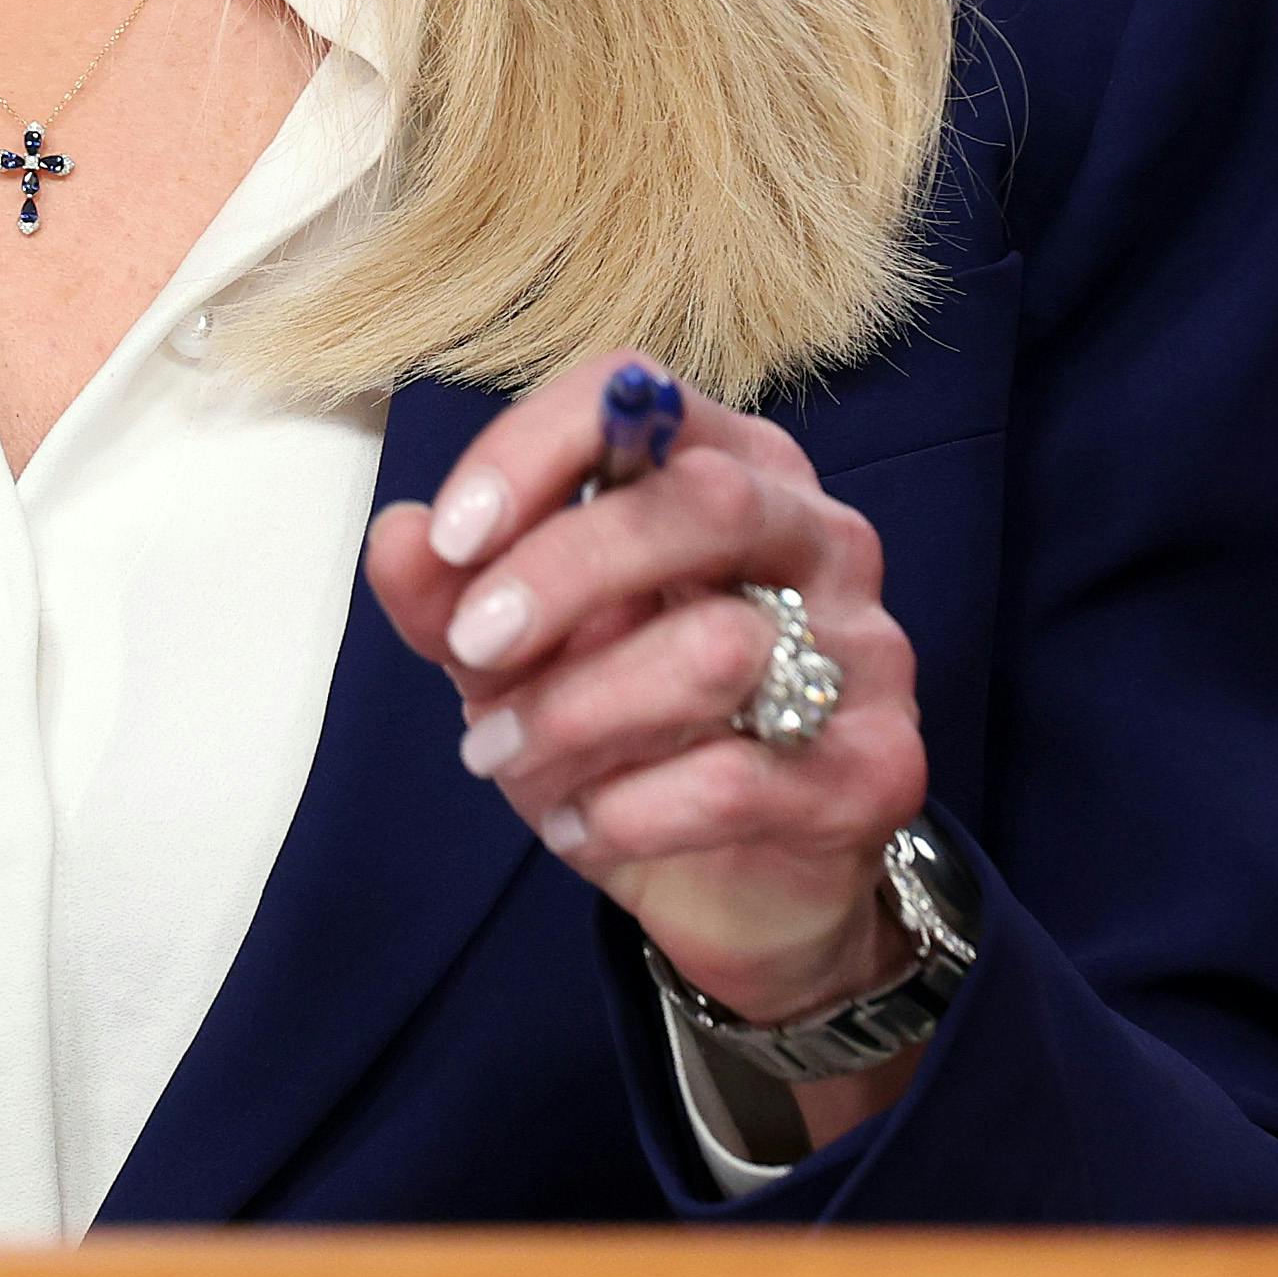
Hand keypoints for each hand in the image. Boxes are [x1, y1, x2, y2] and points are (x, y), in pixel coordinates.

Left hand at [364, 353, 927, 1043]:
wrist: (738, 880)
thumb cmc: (624, 724)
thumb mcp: (510, 653)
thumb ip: (448, 594)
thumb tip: (399, 537)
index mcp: (725, 467)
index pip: (639, 395)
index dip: (532, 451)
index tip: (451, 537)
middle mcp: (815, 536)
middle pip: (705, 500)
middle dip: (564, 572)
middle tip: (473, 647)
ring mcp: (864, 649)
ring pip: (722, 646)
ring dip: (577, 710)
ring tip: (501, 754)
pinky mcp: (878, 769)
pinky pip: (740, 778)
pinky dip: (627, 809)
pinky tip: (578, 823)